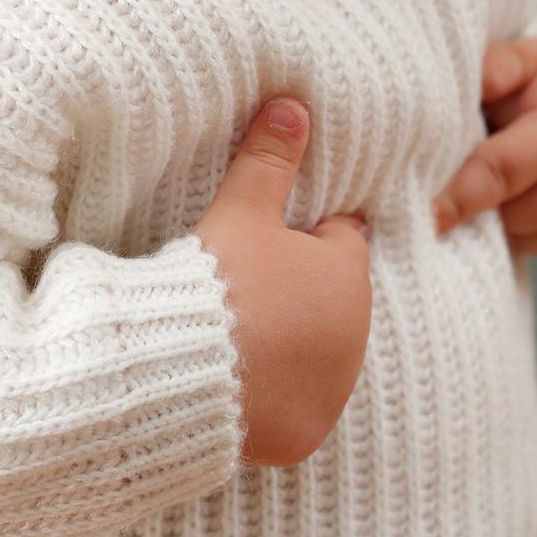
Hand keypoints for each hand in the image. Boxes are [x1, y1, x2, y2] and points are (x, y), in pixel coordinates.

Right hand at [195, 96, 372, 467]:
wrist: (180, 370)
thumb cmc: (216, 282)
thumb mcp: (241, 209)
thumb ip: (270, 157)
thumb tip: (293, 103)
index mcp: (348, 274)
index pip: (339, 240)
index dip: (302, 236)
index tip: (268, 241)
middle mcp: (356, 336)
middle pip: (330, 300)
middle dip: (301, 292)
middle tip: (246, 288)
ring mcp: (333, 389)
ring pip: (319, 353)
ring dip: (293, 344)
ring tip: (239, 333)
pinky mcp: (306, 433)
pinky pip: (296, 406)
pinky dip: (276, 397)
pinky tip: (239, 380)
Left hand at [430, 36, 536, 272]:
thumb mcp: (524, 60)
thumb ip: (487, 72)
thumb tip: (438, 94)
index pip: (496, 177)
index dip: (455, 200)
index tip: (426, 220)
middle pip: (506, 217)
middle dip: (491, 197)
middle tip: (504, 157)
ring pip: (526, 241)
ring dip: (516, 218)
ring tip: (533, 175)